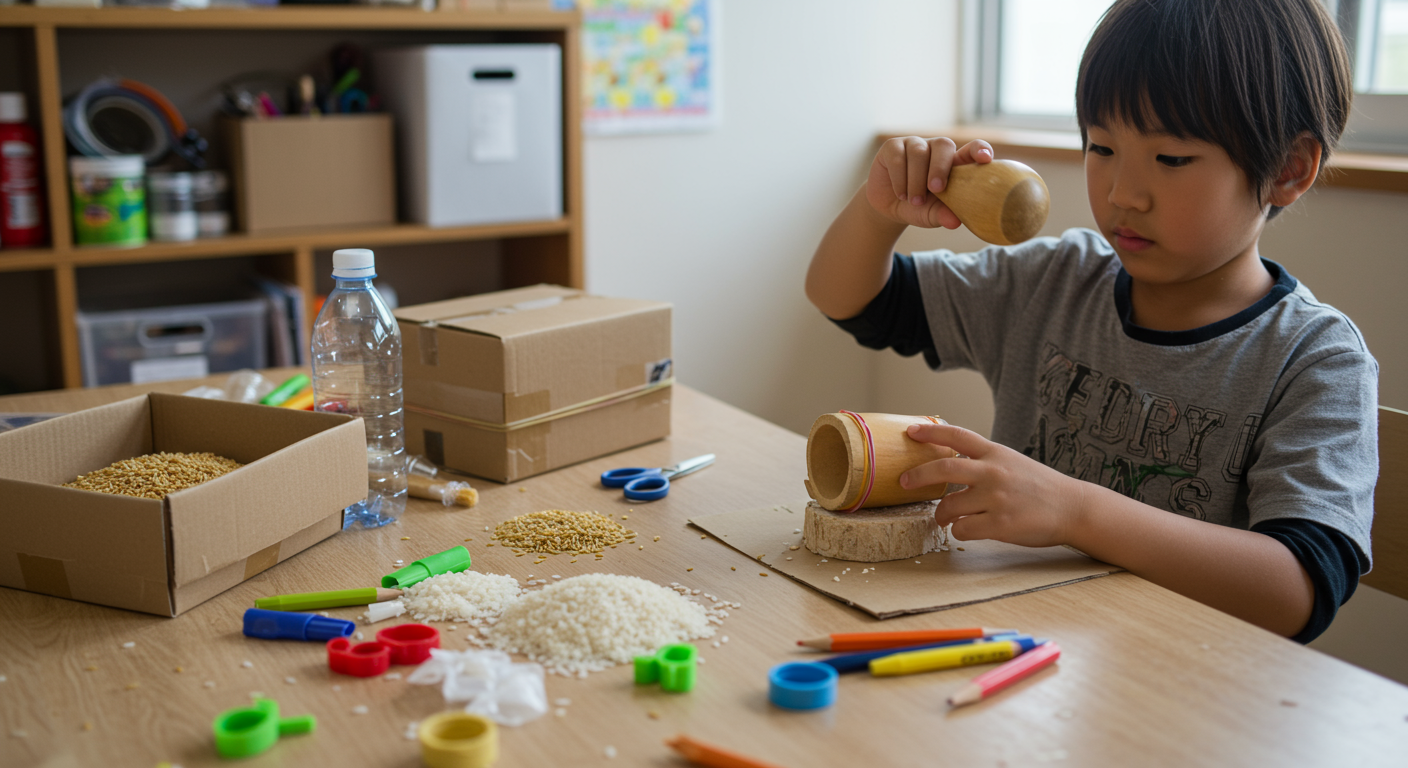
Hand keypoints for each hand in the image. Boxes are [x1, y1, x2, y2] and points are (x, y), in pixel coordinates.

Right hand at [865, 137, 993, 228]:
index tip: (986, 159)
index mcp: (953, 162)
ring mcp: (913, 144)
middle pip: (944, 145)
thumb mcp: (932, 214)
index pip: (972, 148)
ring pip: (918, 152)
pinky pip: (898, 157)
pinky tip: (901, 194)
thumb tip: (955, 222)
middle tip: (936, 190)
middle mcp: (935, 149)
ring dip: (916, 180)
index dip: (980, 149)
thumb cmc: (918, 207)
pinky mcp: (892, 147)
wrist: (889, 208)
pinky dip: (899, 179)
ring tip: (914, 201)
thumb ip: (943, 215)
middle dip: (940, 168)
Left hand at [899, 422, 1084, 547]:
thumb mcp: (1011, 462)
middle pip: (942, 469)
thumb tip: (948, 463)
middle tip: (904, 482)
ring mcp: (996, 498)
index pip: (957, 436)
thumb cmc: (1039, 486)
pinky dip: (958, 531)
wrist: (1073, 508)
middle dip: (916, 476)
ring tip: (943, 518)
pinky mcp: (1001, 524)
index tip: (910, 432)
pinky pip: (963, 529)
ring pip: (948, 506)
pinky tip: (966, 530)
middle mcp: (993, 472)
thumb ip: (983, 460)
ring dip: (940, 514)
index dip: (930, 432)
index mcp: (995, 453)